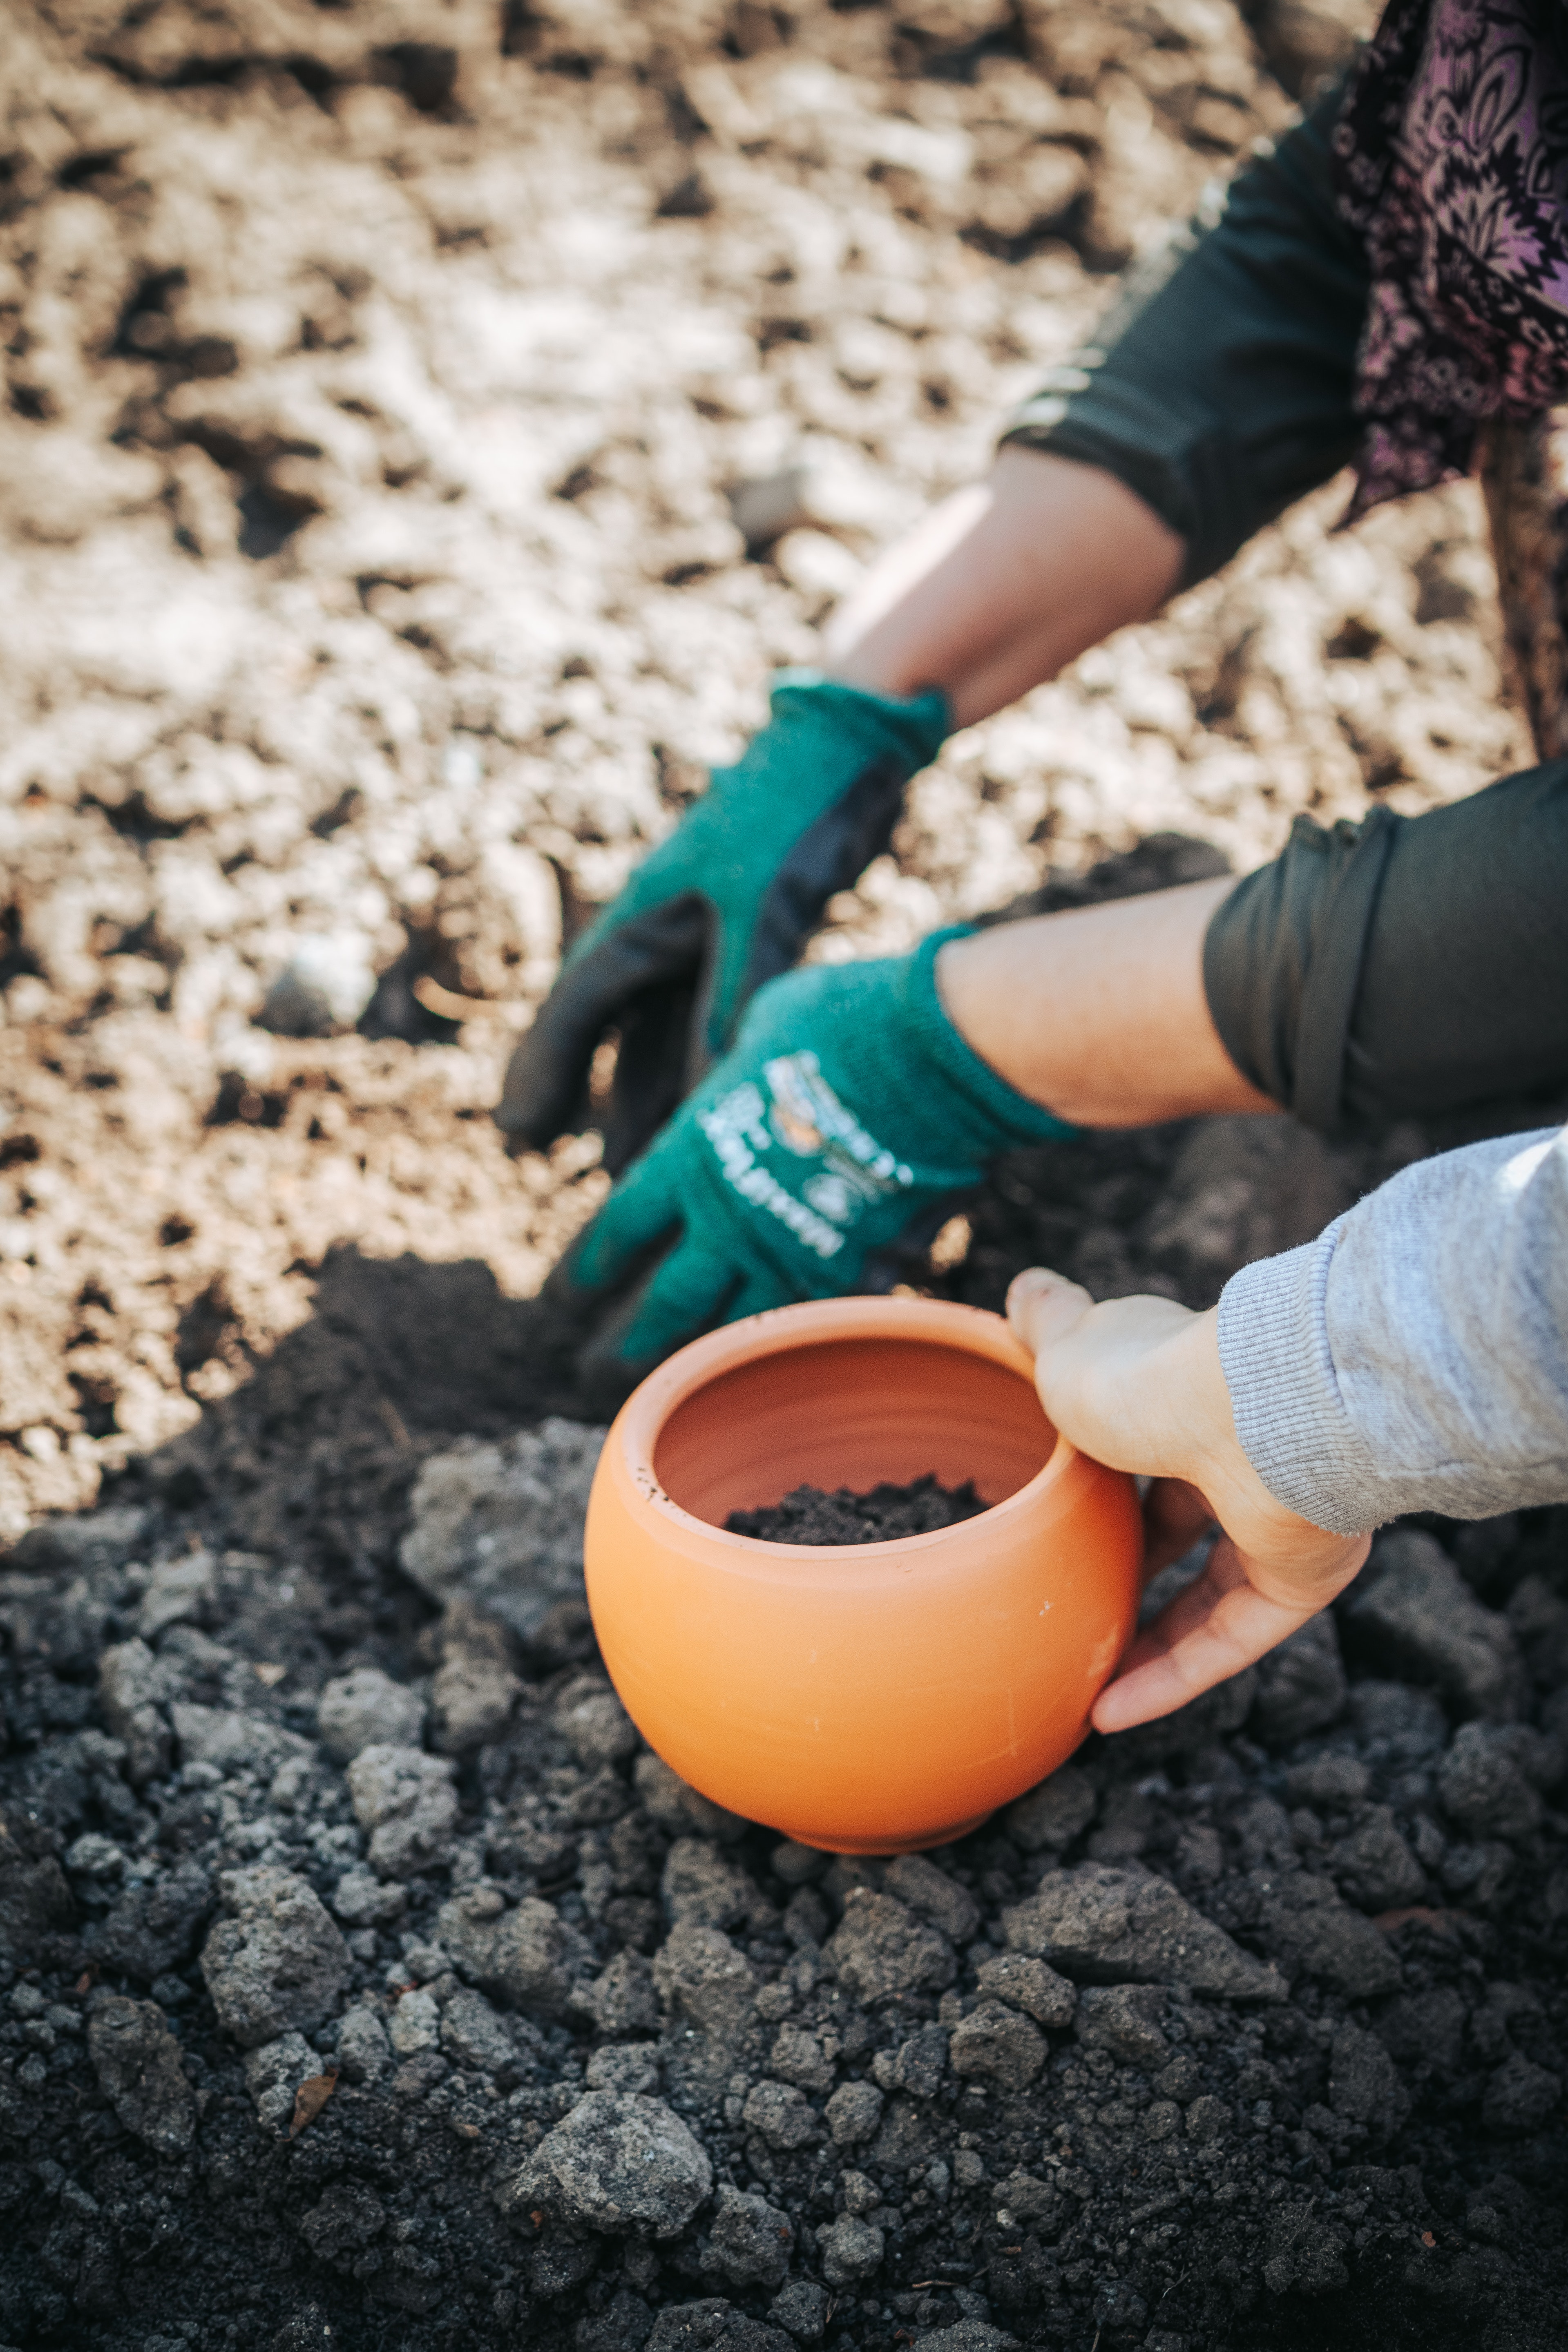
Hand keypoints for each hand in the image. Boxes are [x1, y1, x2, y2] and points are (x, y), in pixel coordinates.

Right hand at [495, 673, 945, 1173]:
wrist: (844, 752)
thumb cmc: (793, 817)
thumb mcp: (763, 909)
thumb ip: (735, 996)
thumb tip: (710, 1094)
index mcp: (639, 918)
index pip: (576, 1011)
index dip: (544, 1076)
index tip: (520, 1137)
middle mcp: (656, 936)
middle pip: (607, 1036)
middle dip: (586, 1102)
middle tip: (561, 1174)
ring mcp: (697, 942)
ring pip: (658, 1038)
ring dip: (647, 1100)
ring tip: (634, 1174)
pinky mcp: (742, 946)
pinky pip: (705, 1026)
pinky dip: (698, 1074)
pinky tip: (703, 1121)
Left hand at [553, 936, 1068, 1408]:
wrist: (929, 1059)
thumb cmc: (843, 1021)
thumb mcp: (766, 1024)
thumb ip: (741, 1062)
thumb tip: (743, 1066)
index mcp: (695, 1152)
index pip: (627, 1221)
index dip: (597, 1259)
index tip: (573, 1289)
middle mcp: (734, 1217)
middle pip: (673, 1295)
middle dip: (637, 1335)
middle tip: (605, 1367)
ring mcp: (798, 1250)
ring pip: (742, 1324)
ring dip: (708, 1358)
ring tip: (685, 1384)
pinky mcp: (861, 1268)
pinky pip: (820, 1312)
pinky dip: (801, 1331)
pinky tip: (792, 1347)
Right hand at [1006, 1267, 1370, 1732]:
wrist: (1247, 1412)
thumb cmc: (1144, 1377)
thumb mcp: (1065, 1345)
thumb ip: (1042, 1321)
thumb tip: (1022, 1289)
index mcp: (1187, 1397)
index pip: (1148, 1448)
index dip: (1102, 1486)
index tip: (1058, 1519)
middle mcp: (1241, 1455)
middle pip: (1184, 1526)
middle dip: (1129, 1569)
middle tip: (1070, 1607)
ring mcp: (1278, 1516)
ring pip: (1212, 1597)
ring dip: (1145, 1644)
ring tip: (1082, 1692)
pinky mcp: (1304, 1573)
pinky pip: (1234, 1639)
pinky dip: (1174, 1678)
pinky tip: (1110, 1714)